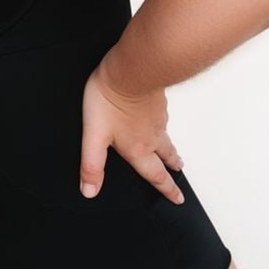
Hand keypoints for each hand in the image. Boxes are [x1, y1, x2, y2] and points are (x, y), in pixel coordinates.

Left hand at [79, 62, 184, 203]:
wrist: (130, 69)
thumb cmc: (110, 100)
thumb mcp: (93, 136)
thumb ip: (91, 165)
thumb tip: (89, 190)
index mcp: (138, 149)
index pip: (155, 176)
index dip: (167, 190)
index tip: (178, 199)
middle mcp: (152, 136)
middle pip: (166, 156)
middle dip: (172, 167)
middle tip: (178, 171)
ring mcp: (157, 117)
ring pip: (166, 137)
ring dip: (170, 147)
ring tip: (172, 151)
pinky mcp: (158, 101)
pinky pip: (163, 117)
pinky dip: (163, 124)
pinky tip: (157, 118)